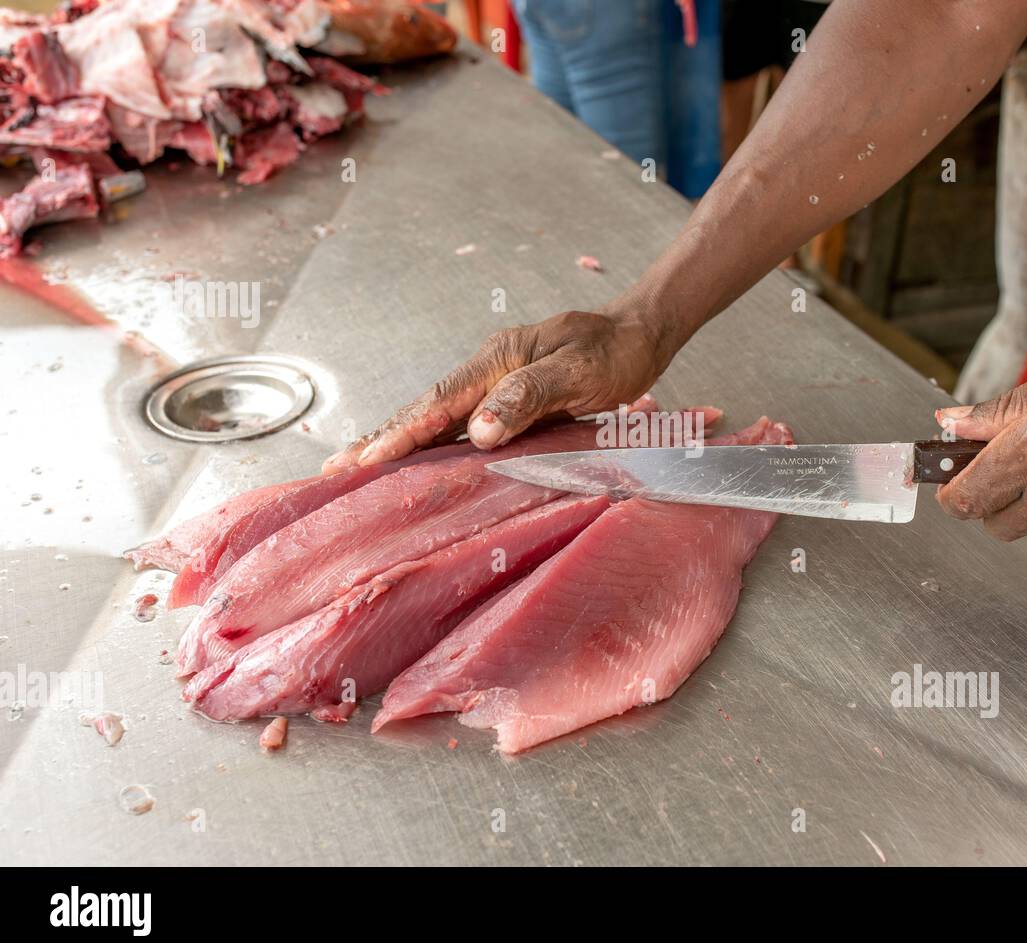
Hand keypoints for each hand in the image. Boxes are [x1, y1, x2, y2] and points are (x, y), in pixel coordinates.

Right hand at [323, 308, 668, 471]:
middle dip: (380, 439)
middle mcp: (488, 370)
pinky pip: (459, 423)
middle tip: (335, 470)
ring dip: (398, 442)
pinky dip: (430, 442)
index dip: (402, 434)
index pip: (439, 403)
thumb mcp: (576, 372)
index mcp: (497, 360)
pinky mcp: (508, 398)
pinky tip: (416, 461)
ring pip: (437, 417)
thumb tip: (478, 430)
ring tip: (358, 469)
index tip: (366, 461)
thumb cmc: (614, 353)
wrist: (639, 336)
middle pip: (424, 409)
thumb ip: (528, 396)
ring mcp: (495, 383)